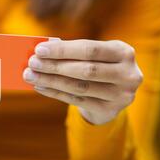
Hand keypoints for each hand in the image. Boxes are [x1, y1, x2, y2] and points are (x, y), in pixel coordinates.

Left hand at [23, 39, 143, 124]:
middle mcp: (128, 73)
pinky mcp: (110, 110)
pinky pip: (77, 101)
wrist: (113, 95)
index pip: (90, 49)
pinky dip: (55, 93)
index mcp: (124, 52)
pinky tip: (40, 87)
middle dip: (55, 66)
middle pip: (85, 70)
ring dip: (51, 81)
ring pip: (79, 87)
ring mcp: (121, 94)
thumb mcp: (93, 56)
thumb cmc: (97, 66)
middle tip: (32, 63)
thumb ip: (72, 53)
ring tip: (31, 76)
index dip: (63, 50)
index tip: (39, 49)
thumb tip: (41, 53)